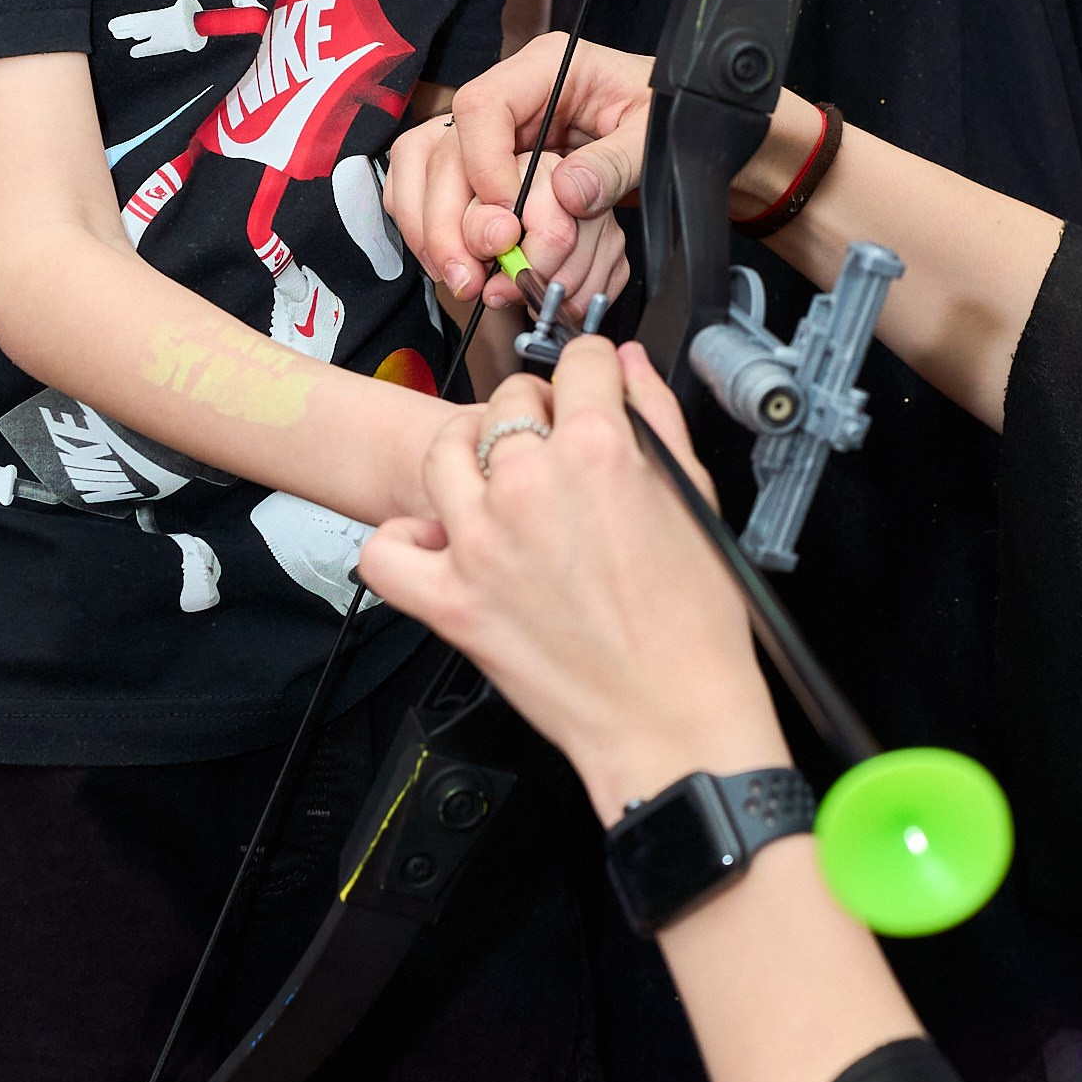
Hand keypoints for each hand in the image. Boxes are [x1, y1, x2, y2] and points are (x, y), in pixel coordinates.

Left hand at [357, 337, 781, 822]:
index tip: (591, 390)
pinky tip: (439, 541)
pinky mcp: (449, 600)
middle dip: (535, 412)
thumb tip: (629, 368)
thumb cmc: (693, 626)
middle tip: (554, 450)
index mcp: (600, 452)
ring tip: (493, 481)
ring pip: (443, 452)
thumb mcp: (695, 497)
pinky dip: (403, 540)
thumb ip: (658, 416)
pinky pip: (386, 550)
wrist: (671, 717)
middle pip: (508, 400)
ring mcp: (481, 541)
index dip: (592, 373)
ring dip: (468, 454)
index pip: (579, 364)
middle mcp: (532, 485)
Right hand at [386, 33, 653, 307]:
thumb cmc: (660, 113)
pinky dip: (434, 232)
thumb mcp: (653, 132)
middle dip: (446, 217)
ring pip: (424, 171)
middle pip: (442, 147)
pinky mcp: (486, 164)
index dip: (482, 167)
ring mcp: (492, 131)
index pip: (483, 106)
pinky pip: (433, 192)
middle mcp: (509, 96)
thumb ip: (615, 162)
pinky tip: (457, 266)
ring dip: (430, 229)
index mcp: (547, 68)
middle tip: (471, 273)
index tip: (506, 222)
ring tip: (462, 278)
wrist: (668, 124)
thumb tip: (567, 193)